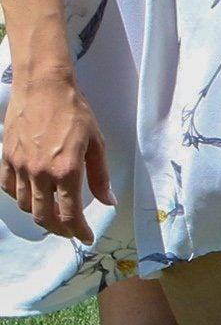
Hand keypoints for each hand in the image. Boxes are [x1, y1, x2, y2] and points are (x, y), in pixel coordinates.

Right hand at [1, 71, 111, 241]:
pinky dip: (18, 197)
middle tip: (70, 230)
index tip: (86, 237)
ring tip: (53, 213)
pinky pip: (7, 187)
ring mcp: (19, 166)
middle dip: (59, 229)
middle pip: (44, 216)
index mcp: (66, 170)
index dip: (78, 231)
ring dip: (39, 214)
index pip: (70, 214)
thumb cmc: (75, 112)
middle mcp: (40, 173)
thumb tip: (107, 201)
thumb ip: (100, 176)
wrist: (43, 88)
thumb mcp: (96, 143)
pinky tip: (30, 195)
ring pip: (24, 205)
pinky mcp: (6, 157)